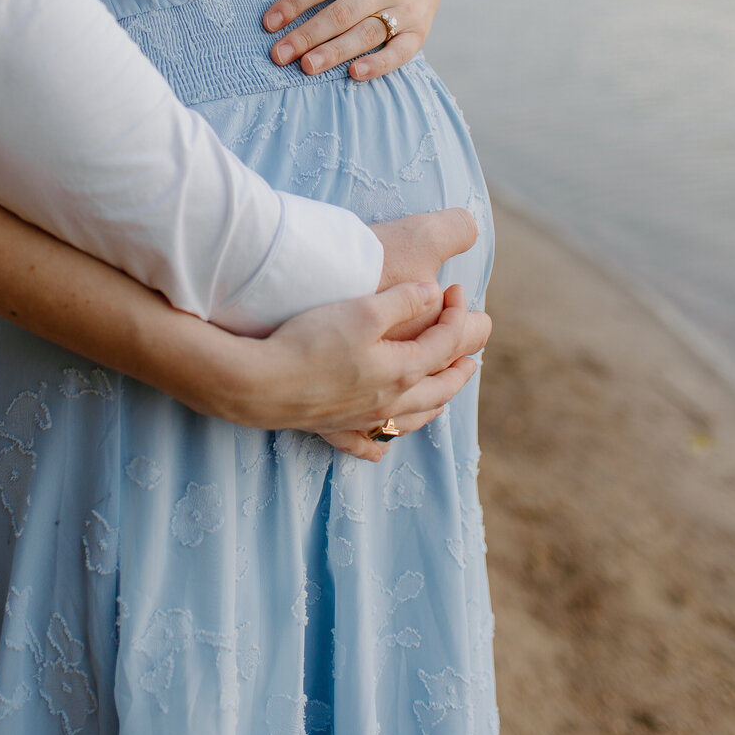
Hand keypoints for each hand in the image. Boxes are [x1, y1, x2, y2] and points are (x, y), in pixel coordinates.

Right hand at [227, 205, 488, 460]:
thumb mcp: (362, 310)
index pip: (447, 343)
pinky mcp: (337, 429)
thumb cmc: (311, 342)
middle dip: (461, 365)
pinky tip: (384, 445)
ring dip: (437, 402)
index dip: (458, 313)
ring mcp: (364, 420)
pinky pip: (370, 443)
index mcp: (405, 371)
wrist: (261, 383)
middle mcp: (392, 402)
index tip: (456, 289)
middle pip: (441, 387)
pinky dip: (384, 441)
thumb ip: (402, 300)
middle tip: (472, 349)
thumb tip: (432, 292)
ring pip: (415, 418)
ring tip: (445, 390)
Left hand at [262, 0, 440, 80]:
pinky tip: (355, 73)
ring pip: (366, 33)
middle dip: (308, 35)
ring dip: (335, 52)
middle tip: (279, 54)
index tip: (269, 23)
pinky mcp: (418, 32)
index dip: (295, 2)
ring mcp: (404, 9)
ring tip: (307, 66)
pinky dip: (379, 64)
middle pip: (341, 12)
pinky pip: (400, 52)